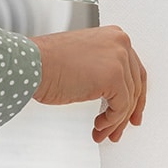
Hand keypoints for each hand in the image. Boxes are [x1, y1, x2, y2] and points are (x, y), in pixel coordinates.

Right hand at [31, 26, 145, 142]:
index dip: (135, 95)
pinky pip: (121, 107)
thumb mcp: (86, 59)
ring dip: (115, 121)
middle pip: (136, 85)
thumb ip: (105, 69)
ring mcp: (119, 59)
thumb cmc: (48, 63)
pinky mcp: (114, 77)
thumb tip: (117, 94)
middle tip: (120, 128)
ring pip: (128, 100)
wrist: (32, 64)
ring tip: (102, 131)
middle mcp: (121, 43)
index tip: (132, 112)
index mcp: (115, 36)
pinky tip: (98, 126)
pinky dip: (110, 121)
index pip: (135, 70)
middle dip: (128, 112)